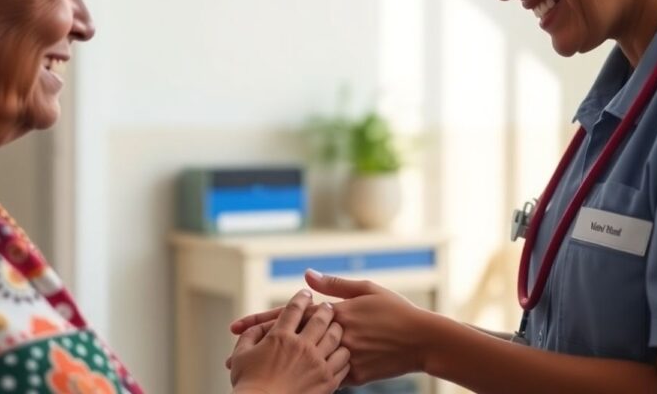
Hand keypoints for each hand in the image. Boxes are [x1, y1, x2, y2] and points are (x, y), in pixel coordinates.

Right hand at [229, 289, 350, 393]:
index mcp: (280, 337)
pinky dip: (343, 355)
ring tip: (338, 327)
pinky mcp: (327, 381)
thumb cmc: (248, 385)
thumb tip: (256, 326)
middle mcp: (302, 346)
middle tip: (329, 307)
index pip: (294, 309)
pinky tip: (342, 354)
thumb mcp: (241, 355)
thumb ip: (249, 335)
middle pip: (320, 319)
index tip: (306, 294)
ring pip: (335, 338)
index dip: (301, 298)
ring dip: (337, 330)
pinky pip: (343, 362)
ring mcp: (317, 363)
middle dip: (326, 309)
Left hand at [230, 270, 431, 386]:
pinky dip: (311, 380)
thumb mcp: (366, 290)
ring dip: (277, 371)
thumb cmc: (396, 311)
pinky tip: (292, 386)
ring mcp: (343, 358)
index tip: (236, 325)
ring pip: (303, 366)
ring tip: (253, 377)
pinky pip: (327, 379)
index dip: (260, 321)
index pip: (288, 316)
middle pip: (289, 343)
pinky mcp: (354, 376)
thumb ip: (334, 285)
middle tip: (232, 356)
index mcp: (333, 312)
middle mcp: (333, 336)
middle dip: (259, 349)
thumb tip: (306, 274)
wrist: (424, 340)